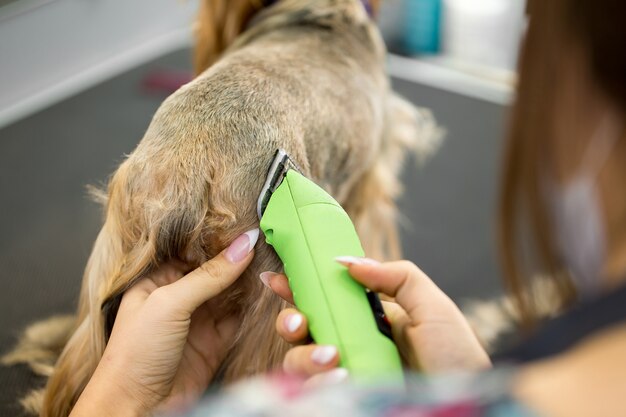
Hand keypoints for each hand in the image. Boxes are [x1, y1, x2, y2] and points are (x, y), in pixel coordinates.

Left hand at [70, 229, 259, 416]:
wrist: (137, 408)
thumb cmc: (135, 353)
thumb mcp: (169, 303)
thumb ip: (209, 275)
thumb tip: (243, 245)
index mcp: (158, 280)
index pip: (194, 251)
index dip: (220, 239)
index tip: (248, 226)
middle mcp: (179, 297)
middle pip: (215, 271)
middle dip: (238, 258)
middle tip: (267, 239)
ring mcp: (198, 320)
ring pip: (230, 293)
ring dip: (249, 280)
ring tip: (274, 259)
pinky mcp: (215, 342)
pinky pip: (238, 318)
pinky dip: (254, 306)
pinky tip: (268, 290)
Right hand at [263, 257, 490, 382]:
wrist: (469, 403)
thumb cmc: (456, 356)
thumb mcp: (431, 305)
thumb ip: (394, 276)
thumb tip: (346, 260)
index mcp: (367, 317)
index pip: (324, 299)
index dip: (296, 288)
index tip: (276, 278)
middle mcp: (350, 344)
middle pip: (301, 331)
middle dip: (289, 322)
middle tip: (300, 323)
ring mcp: (346, 373)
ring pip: (298, 362)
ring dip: (305, 356)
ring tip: (334, 356)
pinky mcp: (344, 398)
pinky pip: (312, 390)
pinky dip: (317, 381)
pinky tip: (341, 376)